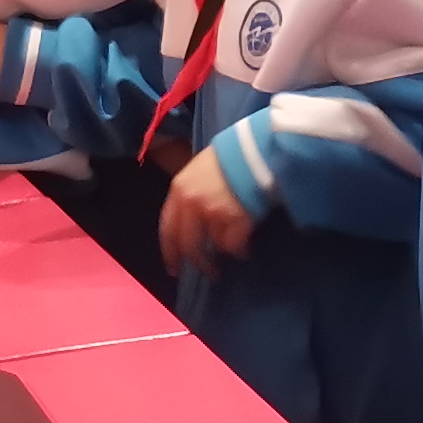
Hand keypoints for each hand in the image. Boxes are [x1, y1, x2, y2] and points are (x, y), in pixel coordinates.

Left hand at [156, 147, 255, 271]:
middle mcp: (192, 204)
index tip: (174, 267)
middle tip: (208, 273)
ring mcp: (214, 212)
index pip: (167, 228)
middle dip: (198, 263)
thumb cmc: (229, 155)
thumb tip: (192, 215)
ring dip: (224, 252)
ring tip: (235, 252)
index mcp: (179, 190)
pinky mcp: (236, 219)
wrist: (255, 149)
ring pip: (215, 245)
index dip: (170, 251)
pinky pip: (234, 245)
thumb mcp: (200, 169)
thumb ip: (192, 192)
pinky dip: (240, 250)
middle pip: (190, 244)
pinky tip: (246, 249)